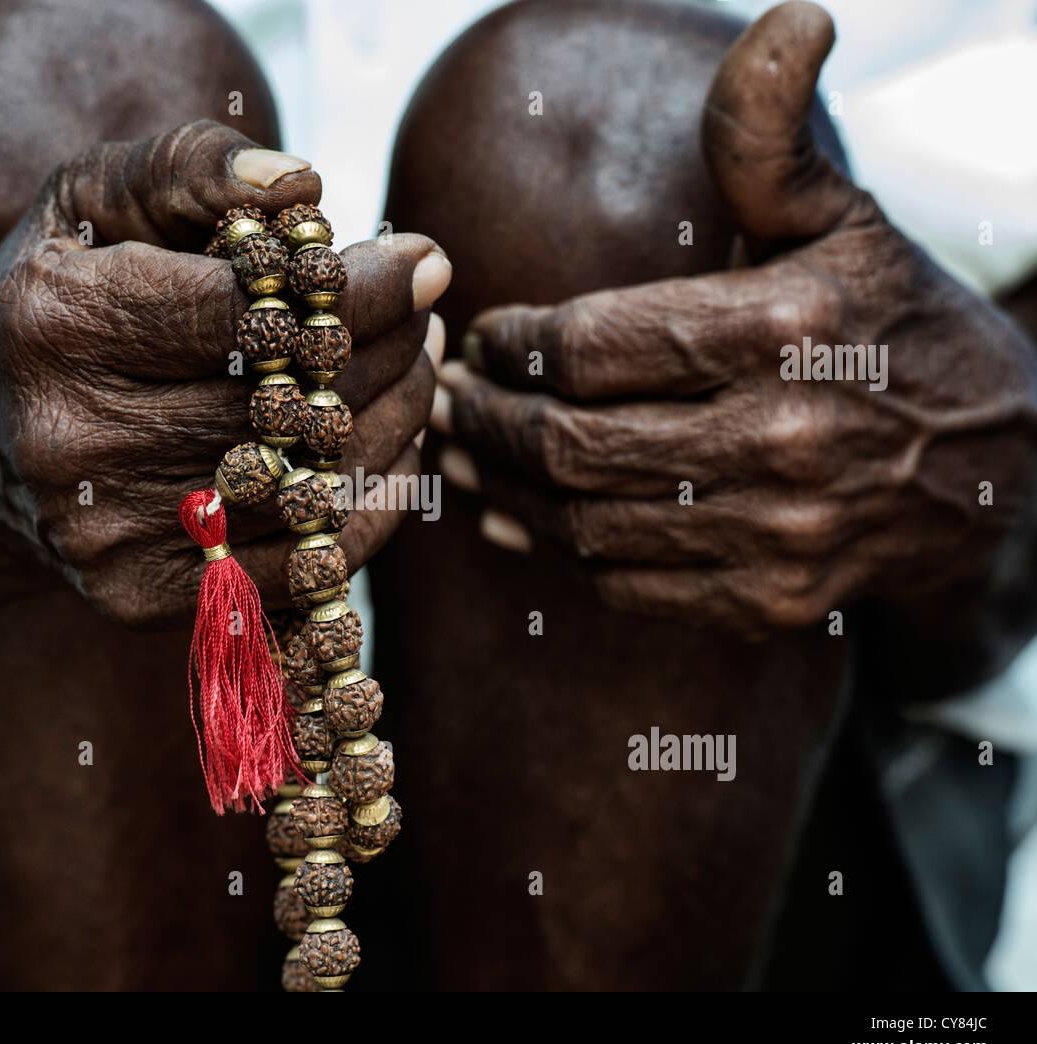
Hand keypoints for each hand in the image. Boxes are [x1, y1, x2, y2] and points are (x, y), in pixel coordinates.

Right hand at [0, 120, 447, 625]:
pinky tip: (386, 444)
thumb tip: (303, 186)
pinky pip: (303, 565)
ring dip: (393, 422)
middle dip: (387, 351)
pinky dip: (370, 504)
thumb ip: (190, 167)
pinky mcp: (141, 596)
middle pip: (288, 406)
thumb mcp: (92, 202)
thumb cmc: (56, 299)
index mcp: (56, 325)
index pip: (249, 314)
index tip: (422, 261)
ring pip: (310, 489)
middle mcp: (73, 440)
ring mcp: (106, 533)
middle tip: (425, 312)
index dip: (357, 290)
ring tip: (416, 365)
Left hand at [433, 1, 1036, 634]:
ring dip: (506, 490)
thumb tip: (791, 21)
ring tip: (467, 454)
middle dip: (486, 419)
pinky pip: (626, 585)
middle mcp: (783, 436)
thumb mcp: (843, 219)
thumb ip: (773, 142)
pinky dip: (561, 553)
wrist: (990, 466)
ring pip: (585, 521)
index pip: (589, 344)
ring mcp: (779, 531)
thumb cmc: (894, 326)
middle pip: (570, 440)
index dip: (511, 343)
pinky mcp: (772, 599)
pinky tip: (522, 520)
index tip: (482, 337)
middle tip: (448, 400)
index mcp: (786, 326)